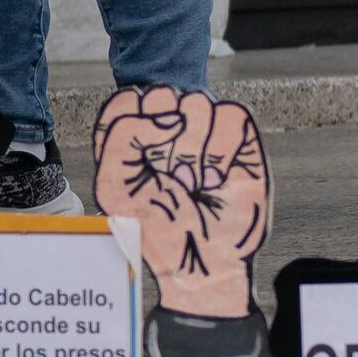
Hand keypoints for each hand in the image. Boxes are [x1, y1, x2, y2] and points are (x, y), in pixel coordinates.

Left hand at [92, 86, 270, 315]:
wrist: (201, 260)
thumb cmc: (158, 228)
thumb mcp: (116, 184)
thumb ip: (123, 134)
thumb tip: (172, 117)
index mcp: (136, 136)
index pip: (128, 100)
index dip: (131, 128)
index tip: (138, 166)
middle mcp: (171, 129)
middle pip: (162, 96)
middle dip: (162, 144)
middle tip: (168, 178)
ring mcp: (208, 132)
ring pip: (198, 103)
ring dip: (193, 151)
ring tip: (194, 183)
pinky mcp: (241, 140)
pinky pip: (231, 116)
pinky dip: (221, 152)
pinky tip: (216, 178)